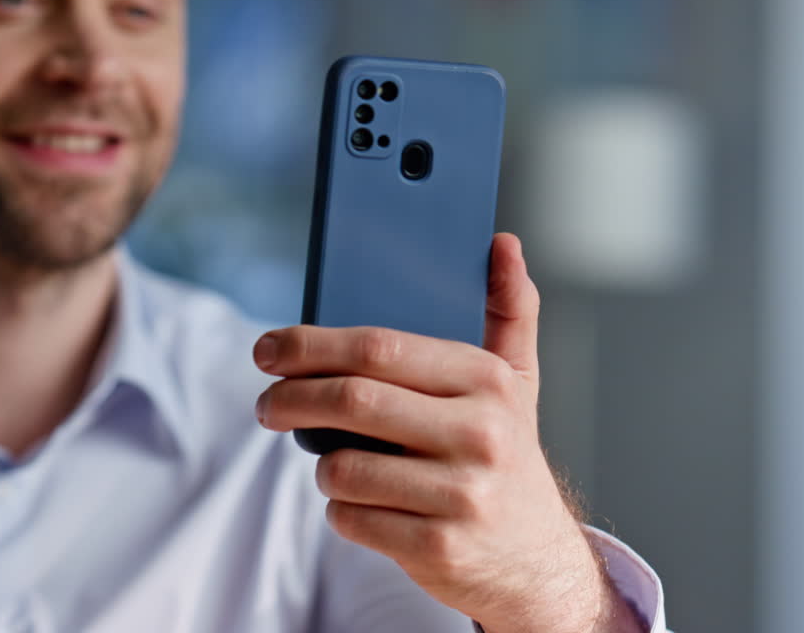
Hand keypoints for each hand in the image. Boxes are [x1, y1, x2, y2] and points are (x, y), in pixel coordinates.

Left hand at [253, 234, 641, 632]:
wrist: (537, 560)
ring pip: (342, 468)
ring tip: (338, 464)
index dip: (310, 345)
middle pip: (352, 401)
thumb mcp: (517, 383)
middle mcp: (480, 434)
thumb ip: (510, 310)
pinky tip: (364, 504)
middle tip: (266, 404)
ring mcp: (462, 494)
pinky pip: (352, 518)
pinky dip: (341, 510)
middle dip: (290, 398)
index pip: (380, 348)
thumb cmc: (509, 455)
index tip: (267, 348)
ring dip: (322, 465)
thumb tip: (502, 242)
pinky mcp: (440, 547)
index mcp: (488, 381)